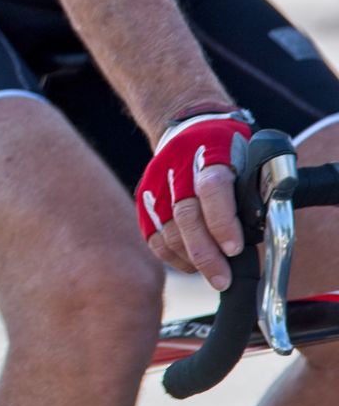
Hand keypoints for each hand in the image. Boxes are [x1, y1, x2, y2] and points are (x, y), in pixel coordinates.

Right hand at [135, 111, 250, 288]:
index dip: (221, 220)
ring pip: (166, 228)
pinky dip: (170, 255)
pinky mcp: (144, 197)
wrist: (189, 127)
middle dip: (205, 252)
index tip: (234, 249)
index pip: (211, 187)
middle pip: (185, 213)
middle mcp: (178, 165)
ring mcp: (156, 181)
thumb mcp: (250, 158)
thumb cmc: (229, 150)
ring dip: (189, 257)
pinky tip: (189, 264)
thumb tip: (261, 233)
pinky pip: (151, 233)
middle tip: (222, 278)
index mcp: (211, 150)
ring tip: (211, 274)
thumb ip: (254, 190)